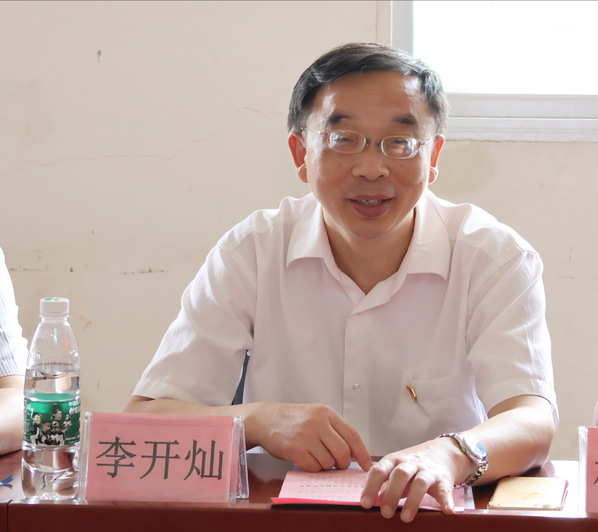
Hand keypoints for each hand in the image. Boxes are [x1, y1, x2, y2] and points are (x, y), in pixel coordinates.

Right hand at [248, 402, 372, 471]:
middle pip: (343, 452)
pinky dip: (312, 468)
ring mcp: (306, 436)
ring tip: (314, 456)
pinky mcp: (294, 449)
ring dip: (324, 465)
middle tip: (336, 464)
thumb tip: (354, 453)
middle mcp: (318, 423)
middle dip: (342, 463)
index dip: (363, 454)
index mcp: (326, 413)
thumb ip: (334, 430)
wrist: (266, 419)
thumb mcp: (315, 415)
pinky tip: (305, 459)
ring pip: (328, 462)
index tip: (368, 465)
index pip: (352, 435)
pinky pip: (313, 467)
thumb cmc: (293, 419)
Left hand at [360, 437, 466, 521]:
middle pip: (399, 475)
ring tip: (406, 518)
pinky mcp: (443, 479)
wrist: (442, 452)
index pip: (379, 470)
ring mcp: (427, 470)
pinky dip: (446, 500)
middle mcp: (410, 463)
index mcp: (394, 460)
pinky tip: (446, 511)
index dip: (371, 486)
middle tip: (385, 513)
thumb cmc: (413, 465)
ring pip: (420, 482)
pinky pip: (444, 490)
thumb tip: (373, 500)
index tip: (366, 504)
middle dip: (391, 494)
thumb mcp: (395, 470)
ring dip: (412, 501)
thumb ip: (384, 484)